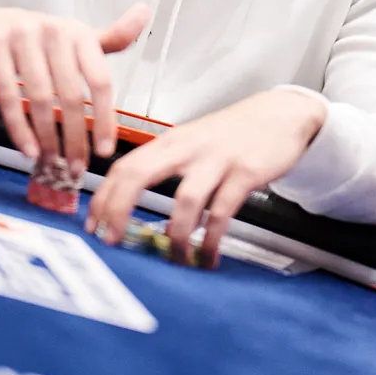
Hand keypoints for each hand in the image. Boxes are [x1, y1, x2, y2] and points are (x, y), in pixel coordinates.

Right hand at [0, 1, 148, 171]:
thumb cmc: (34, 38)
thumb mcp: (73, 36)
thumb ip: (109, 38)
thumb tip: (144, 12)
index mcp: (78, 32)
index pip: (100, 80)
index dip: (104, 119)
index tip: (104, 149)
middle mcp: (53, 31)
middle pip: (70, 95)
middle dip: (75, 138)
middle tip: (76, 166)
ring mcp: (20, 36)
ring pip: (40, 99)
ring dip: (47, 137)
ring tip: (52, 161)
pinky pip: (9, 96)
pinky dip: (19, 128)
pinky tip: (28, 149)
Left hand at [85, 89, 326, 267]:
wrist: (282, 114)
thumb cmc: (233, 134)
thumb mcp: (192, 143)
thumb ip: (166, 168)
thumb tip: (135, 205)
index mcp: (170, 142)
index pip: (124, 166)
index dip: (104, 197)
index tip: (93, 225)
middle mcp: (187, 148)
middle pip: (139, 174)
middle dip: (118, 210)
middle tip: (111, 242)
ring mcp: (216, 160)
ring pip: (184, 200)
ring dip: (175, 236)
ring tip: (175, 260)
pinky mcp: (245, 173)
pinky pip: (222, 212)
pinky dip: (212, 239)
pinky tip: (208, 255)